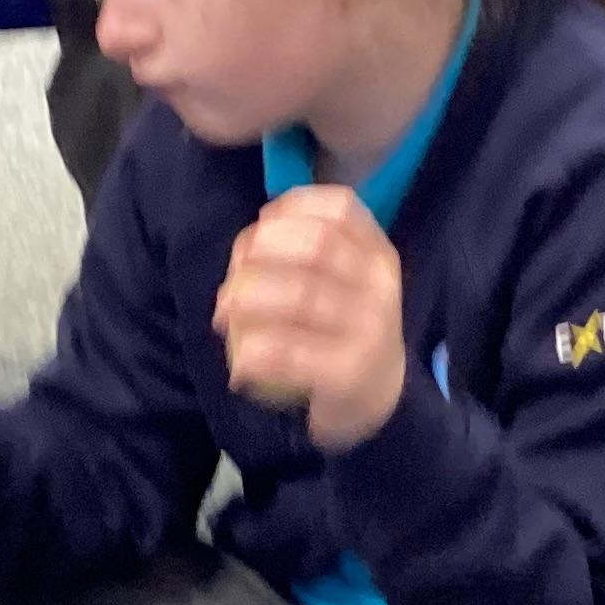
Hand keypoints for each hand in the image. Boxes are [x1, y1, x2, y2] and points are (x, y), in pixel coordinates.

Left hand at [212, 186, 405, 451]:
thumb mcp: (343, 282)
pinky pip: (291, 354)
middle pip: (316, 247)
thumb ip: (303, 252)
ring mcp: (371, 330)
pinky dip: (255, 354)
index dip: (293, 208)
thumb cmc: (343, 328)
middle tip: (231, 281)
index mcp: (379, 256)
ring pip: (299, 297)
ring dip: (247, 301)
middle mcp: (381, 288)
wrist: (379, 396)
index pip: (342, 209)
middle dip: (261, 253)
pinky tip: (239, 364)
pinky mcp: (351, 373)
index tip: (260, 226)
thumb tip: (250, 242)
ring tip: (224, 317)